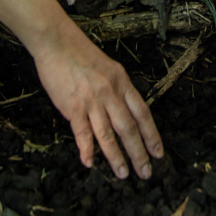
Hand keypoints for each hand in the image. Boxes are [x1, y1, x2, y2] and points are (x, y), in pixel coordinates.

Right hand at [31, 20, 163, 178]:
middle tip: (146, 173)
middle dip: (139, 153)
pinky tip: (90, 163)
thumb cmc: (80, 52)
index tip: (158, 152)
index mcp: (121, 81)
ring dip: (116, 157)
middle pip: (129, 128)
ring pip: (108, 135)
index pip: (142, 112)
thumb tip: (122, 113)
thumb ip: (115, 89)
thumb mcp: (107, 67)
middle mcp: (110, 92)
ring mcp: (92, 100)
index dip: (151, 135)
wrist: (56, 41)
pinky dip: (87, 150)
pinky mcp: (73, 106)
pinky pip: (83, 133)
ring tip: (123, 174)